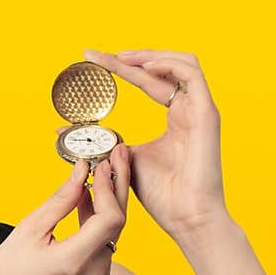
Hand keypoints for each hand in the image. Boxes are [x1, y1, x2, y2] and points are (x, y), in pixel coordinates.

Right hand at [0, 145, 129, 274]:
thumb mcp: (29, 231)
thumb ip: (60, 201)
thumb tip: (82, 171)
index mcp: (75, 262)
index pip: (110, 219)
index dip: (110, 187)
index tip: (102, 163)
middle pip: (118, 223)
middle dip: (118, 186)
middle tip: (115, 155)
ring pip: (113, 233)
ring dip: (108, 202)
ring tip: (100, 171)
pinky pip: (104, 244)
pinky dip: (99, 221)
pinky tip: (89, 200)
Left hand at [81, 47, 229, 241]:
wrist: (187, 218)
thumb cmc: (162, 196)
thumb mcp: (126, 162)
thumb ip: (108, 143)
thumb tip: (68, 132)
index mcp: (175, 118)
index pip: (147, 82)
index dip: (120, 68)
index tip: (90, 59)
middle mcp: (189, 109)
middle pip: (161, 68)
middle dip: (128, 58)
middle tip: (95, 55)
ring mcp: (200, 110)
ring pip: (181, 63)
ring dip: (149, 55)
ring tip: (121, 58)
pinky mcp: (207, 114)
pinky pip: (192, 75)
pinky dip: (168, 65)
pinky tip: (144, 68)